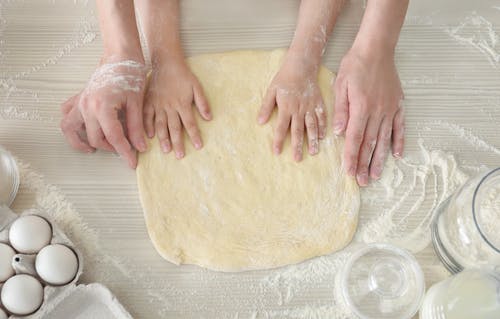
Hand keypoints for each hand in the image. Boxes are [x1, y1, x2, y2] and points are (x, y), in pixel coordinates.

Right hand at [60, 57, 146, 167]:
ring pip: (69, 129)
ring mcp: (80, 102)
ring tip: (95, 148)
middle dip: (111, 148)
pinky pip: (66, 115)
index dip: (124, 152)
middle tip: (126, 150)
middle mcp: (86, 105)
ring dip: (80, 141)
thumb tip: (139, 147)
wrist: (121, 56)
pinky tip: (85, 130)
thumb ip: (136, 127)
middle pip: (95, 138)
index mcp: (102, 106)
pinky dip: (72, 125)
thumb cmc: (130, 75)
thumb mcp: (137, 104)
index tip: (132, 162)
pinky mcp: (79, 98)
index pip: (113, 137)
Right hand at [143, 59, 210, 158]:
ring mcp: (158, 105)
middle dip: (178, 143)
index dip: (194, 136)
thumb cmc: (183, 75)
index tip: (198, 146)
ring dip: (163, 138)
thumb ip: (202, 103)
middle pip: (174, 128)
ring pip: (160, 125)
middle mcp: (170, 107)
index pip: (190, 124)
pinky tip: (149, 136)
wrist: (166, 63)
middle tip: (180, 156)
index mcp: (182, 104)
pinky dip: (147, 126)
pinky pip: (147, 116)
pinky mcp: (149, 102)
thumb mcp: (197, 87)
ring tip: (166, 151)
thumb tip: (209, 118)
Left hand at [257, 53, 326, 160]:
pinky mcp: (319, 103)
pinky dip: (323, 128)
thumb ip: (266, 107)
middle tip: (297, 159)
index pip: (281, 128)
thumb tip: (259, 122)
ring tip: (313, 152)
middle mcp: (299, 109)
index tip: (277, 152)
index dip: (278, 141)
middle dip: (297, 146)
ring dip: (312, 140)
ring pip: (312, 126)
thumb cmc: (284, 78)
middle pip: (298, 131)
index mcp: (286, 107)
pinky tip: (323, 137)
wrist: (301, 66)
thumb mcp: (271, 91)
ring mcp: (310, 107)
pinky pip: (322, 117)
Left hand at [333, 48, 403, 185]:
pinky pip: (399, 127)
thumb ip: (340, 110)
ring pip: (384, 140)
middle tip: (361, 182)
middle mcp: (377, 112)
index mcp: (360, 108)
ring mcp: (389, 109)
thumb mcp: (340, 85)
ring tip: (375, 176)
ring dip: (379, 159)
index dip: (351, 157)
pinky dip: (398, 141)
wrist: (376, 48)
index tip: (347, 172)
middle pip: (369, 143)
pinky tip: (397, 155)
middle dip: (363, 164)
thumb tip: (338, 133)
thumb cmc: (355, 65)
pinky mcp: (398, 105)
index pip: (354, 138)